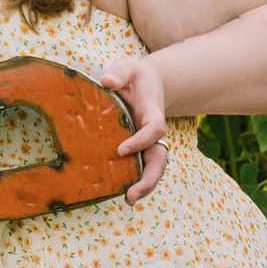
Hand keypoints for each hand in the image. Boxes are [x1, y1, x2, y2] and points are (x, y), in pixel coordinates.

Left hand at [99, 54, 170, 204]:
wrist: (147, 82)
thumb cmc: (134, 75)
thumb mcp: (127, 67)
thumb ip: (119, 72)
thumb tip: (106, 81)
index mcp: (152, 112)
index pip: (154, 129)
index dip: (141, 140)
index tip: (121, 150)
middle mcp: (153, 131)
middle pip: (160, 158)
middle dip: (149, 178)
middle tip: (132, 194)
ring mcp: (148, 142)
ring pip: (154, 167)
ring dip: (145, 185)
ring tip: (128, 200)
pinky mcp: (140, 148)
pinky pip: (142, 166)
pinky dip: (136, 180)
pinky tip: (121, 192)